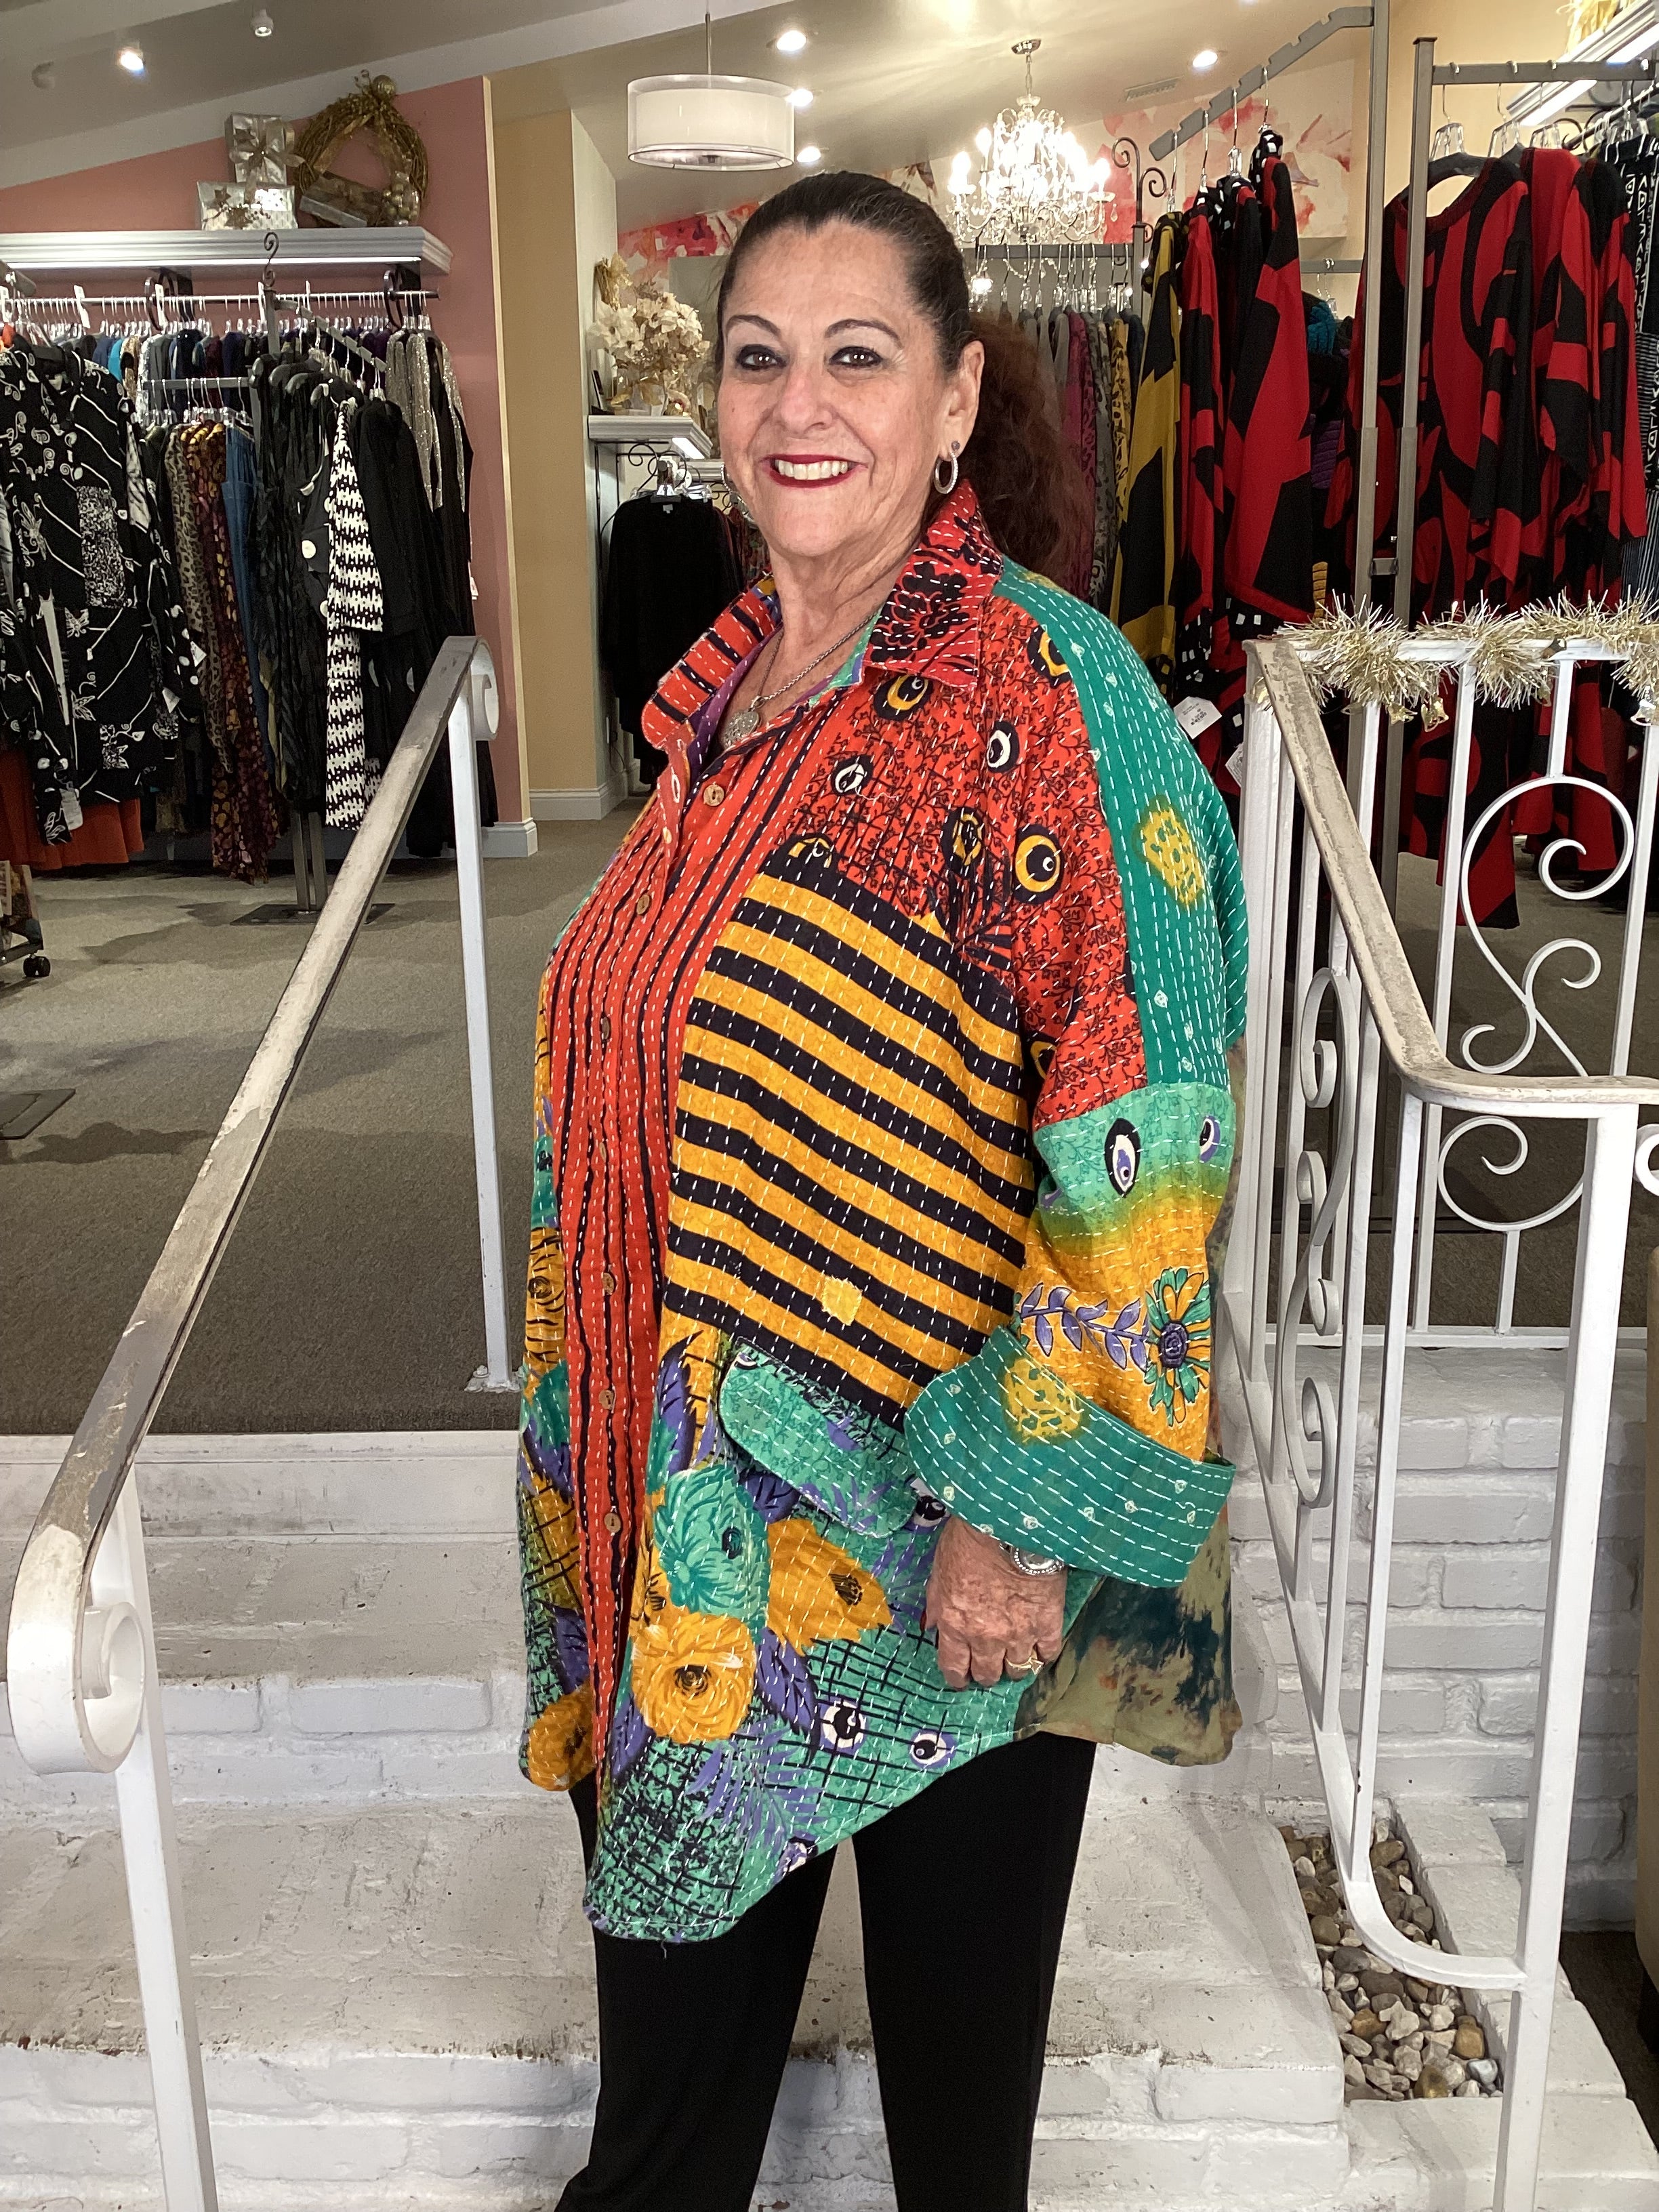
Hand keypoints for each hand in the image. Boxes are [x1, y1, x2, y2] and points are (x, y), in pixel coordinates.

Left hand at [924, 1517, 1065, 1689]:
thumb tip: (934, 1626)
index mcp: (956, 1625)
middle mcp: (986, 1637)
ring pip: (1017, 1669)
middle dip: (985, 1673)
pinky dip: (1043, 1654)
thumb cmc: (970, 1540)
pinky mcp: (1047, 1623)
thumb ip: (937, 1602)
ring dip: (1013, 1667)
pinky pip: (1047, 1653)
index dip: (957, 1677)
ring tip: (1014, 1659)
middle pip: (987, 1674)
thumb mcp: (940, 1569)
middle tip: (987, 1666)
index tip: (960, 1678)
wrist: (1011, 1526)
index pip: (954, 1667)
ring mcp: (1019, 1634)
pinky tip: (1039, 1648)